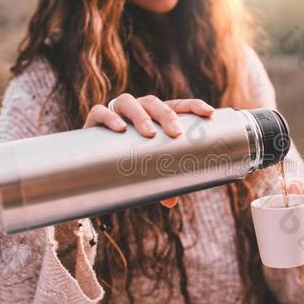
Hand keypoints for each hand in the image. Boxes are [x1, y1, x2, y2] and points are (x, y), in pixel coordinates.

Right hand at [83, 94, 214, 207]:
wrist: (93, 164)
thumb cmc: (129, 164)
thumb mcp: (148, 172)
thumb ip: (160, 182)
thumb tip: (171, 201)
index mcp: (155, 117)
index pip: (177, 105)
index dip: (193, 106)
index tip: (209, 113)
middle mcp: (136, 109)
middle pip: (152, 102)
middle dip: (166, 115)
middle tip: (175, 134)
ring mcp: (115, 112)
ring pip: (127, 102)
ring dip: (140, 115)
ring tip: (148, 133)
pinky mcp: (93, 121)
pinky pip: (100, 111)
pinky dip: (109, 117)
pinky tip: (119, 128)